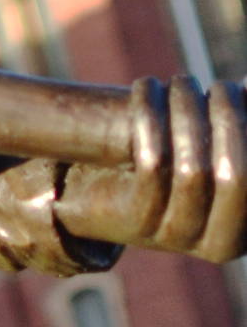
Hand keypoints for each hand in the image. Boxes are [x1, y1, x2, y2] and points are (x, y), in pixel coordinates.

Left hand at [56, 76, 246, 261]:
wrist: (94, 201)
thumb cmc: (163, 171)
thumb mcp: (204, 161)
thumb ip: (230, 136)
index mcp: (244, 231)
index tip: (239, 87)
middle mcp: (219, 245)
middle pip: (234, 174)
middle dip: (226, 118)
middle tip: (212, 83)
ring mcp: (176, 236)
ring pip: (191, 167)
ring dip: (187, 112)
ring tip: (181, 82)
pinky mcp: (137, 219)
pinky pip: (151, 163)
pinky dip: (151, 118)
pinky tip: (147, 88)